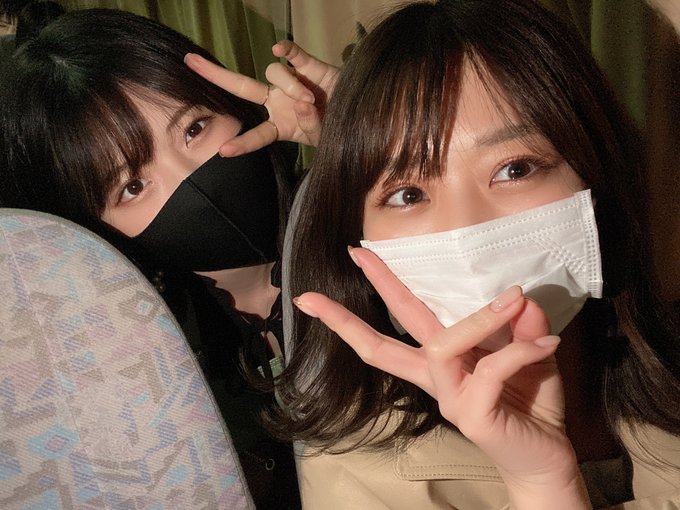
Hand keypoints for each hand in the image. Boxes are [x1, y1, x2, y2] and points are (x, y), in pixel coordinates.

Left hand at [184, 41, 337, 154]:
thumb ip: (310, 125)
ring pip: (274, 74)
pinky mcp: (309, 65)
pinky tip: (280, 48)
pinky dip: (286, 50)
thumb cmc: (339, 130)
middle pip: (242, 87)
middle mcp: (279, 101)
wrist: (361, 115)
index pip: (256, 135)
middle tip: (190, 62)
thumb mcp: (323, 138)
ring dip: (291, 87)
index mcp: (279, 125)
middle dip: (215, 75)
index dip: (242, 144)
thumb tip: (303, 103)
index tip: (223, 152)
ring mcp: (291, 82)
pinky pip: (292, 54)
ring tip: (313, 101)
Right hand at [293, 247, 590, 509]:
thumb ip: (521, 325)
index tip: (356, 255)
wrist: (547, 457)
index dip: (376, 294)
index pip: (397, 326)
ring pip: (441, 348)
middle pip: (384, 344)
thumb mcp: (529, 353)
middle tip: (355, 254)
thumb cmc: (531, 403)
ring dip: (478, 318)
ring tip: (514, 297)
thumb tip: (518, 296)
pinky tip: (547, 344)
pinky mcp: (473, 416)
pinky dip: (521, 349)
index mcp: (441, 362)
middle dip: (368, 299)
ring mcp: (450, 399)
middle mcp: (435, 379)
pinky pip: (491, 369)